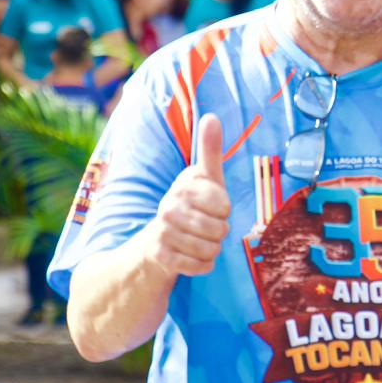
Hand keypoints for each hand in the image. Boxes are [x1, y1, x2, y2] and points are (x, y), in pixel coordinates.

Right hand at [141, 114, 230, 276]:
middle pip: (220, 229)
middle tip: (206, 227)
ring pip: (212, 249)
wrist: (157, 241)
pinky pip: (201, 266)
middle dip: (220, 232)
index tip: (213, 207)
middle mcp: (169, 206)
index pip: (224, 204)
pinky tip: (193, 256)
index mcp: (184, 186)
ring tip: (199, 241)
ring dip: (212, 249)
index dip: (224, 210)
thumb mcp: (204, 178)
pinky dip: (204, 265)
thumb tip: (211, 116)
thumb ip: (210, 150)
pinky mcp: (161, 256)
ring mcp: (163, 231)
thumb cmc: (192, 205)